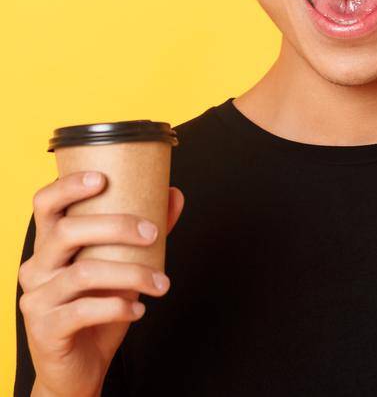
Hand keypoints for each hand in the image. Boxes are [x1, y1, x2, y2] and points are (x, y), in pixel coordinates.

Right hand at [18, 173, 184, 396]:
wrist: (80, 366)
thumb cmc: (98, 310)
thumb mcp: (123, 267)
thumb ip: (142, 233)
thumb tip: (173, 194)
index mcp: (49, 248)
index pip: (44, 206)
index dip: (67, 187)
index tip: (102, 178)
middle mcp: (35, 268)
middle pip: (67, 232)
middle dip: (116, 226)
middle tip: (154, 234)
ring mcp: (36, 299)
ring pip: (83, 272)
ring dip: (132, 273)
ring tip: (161, 284)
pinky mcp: (45, 329)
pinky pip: (83, 310)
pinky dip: (118, 307)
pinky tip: (139, 309)